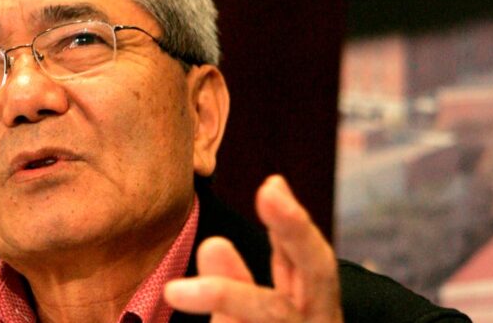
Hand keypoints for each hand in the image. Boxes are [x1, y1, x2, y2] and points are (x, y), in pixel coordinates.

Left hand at [164, 175, 342, 321]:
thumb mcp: (247, 317)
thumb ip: (234, 285)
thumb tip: (213, 244)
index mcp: (310, 308)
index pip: (305, 259)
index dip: (292, 222)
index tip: (271, 184)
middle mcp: (316, 322)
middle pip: (316, 275)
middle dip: (293, 234)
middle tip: (268, 194)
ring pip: (274, 314)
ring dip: (229, 297)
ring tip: (176, 291)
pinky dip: (225, 321)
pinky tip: (193, 302)